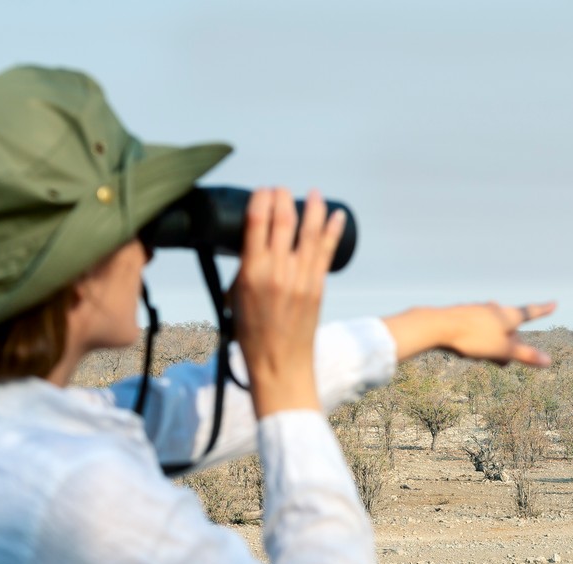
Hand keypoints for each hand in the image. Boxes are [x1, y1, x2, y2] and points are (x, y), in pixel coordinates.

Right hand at [233, 188, 347, 416]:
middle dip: (284, 198)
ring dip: (313, 207)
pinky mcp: (317, 287)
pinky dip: (333, 230)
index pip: (256, 222)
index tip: (263, 190)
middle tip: (282, 189)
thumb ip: (245, 269)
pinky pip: (327, 251)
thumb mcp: (236, 298)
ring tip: (314, 193)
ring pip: (309, 231)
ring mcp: (300, 278)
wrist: (279, 365)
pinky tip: (337, 215)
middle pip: (283, 220)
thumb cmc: (252, 335)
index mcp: (250, 272)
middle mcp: (276, 271)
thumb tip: (253, 245)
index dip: (261, 199)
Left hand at [384, 302, 556, 366]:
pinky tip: (465, 349)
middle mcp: (495, 309)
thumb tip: (549, 361)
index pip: (531, 312)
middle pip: (510, 329)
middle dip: (509, 345)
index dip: (544, 310)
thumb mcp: (502, 350)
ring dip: (492, 345)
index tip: (554, 303)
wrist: (438, 326)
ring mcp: (478, 310)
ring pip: (493, 331)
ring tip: (479, 356)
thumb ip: (525, 355)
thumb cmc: (473, 338)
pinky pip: (477, 331)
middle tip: (501, 362)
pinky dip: (478, 342)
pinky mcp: (463, 315)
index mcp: (508, 315)